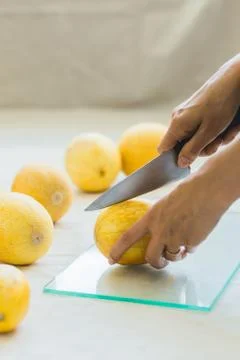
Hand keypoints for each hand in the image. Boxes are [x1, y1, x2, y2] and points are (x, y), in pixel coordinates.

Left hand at [109, 139, 239, 268]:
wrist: (209, 189)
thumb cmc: (187, 190)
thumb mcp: (165, 202)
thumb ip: (158, 217)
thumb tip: (154, 226)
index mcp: (152, 217)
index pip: (128, 236)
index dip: (118, 250)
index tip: (110, 260)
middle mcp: (162, 230)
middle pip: (152, 257)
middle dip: (156, 263)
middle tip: (161, 261)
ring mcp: (178, 237)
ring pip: (173, 256)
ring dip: (176, 253)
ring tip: (183, 241)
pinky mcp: (192, 241)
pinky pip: (189, 250)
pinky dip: (190, 246)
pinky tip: (195, 232)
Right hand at [159, 54, 239, 167]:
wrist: (232, 80)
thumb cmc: (220, 105)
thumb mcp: (209, 132)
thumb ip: (192, 149)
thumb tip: (180, 163)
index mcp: (177, 124)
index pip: (163, 148)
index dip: (173, 158)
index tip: (188, 162)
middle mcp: (178, 119)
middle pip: (182, 145)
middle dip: (200, 149)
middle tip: (217, 144)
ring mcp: (186, 115)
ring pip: (193, 137)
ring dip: (210, 140)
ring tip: (224, 133)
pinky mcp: (195, 111)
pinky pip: (200, 128)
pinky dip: (213, 131)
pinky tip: (225, 127)